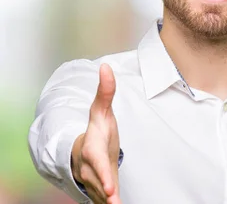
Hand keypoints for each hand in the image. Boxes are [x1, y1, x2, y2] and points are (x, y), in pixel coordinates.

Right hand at [71, 63, 121, 203]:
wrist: (83, 150)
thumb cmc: (96, 130)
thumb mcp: (101, 111)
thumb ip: (106, 92)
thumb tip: (105, 66)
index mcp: (91, 149)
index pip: (96, 162)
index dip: (103, 174)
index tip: (111, 187)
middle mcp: (89, 168)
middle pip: (99, 183)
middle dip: (106, 193)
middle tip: (114, 202)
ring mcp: (93, 181)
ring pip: (101, 195)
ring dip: (109, 201)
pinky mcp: (100, 190)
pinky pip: (104, 200)